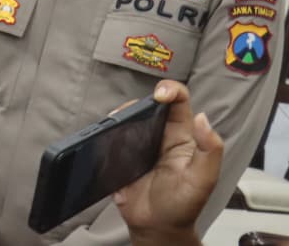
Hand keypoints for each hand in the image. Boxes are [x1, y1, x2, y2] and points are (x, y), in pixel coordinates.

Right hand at [113, 81, 222, 243]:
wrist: (156, 226)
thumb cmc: (183, 204)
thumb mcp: (204, 179)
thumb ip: (210, 150)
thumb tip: (202, 117)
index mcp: (183, 135)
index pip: (180, 101)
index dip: (170, 90)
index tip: (158, 96)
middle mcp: (161, 134)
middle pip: (150, 103)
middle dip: (139, 101)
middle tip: (129, 113)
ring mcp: (139, 143)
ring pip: (129, 116)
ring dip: (121, 114)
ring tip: (115, 122)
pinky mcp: (121, 153)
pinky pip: (113, 134)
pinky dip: (107, 130)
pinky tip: (106, 135)